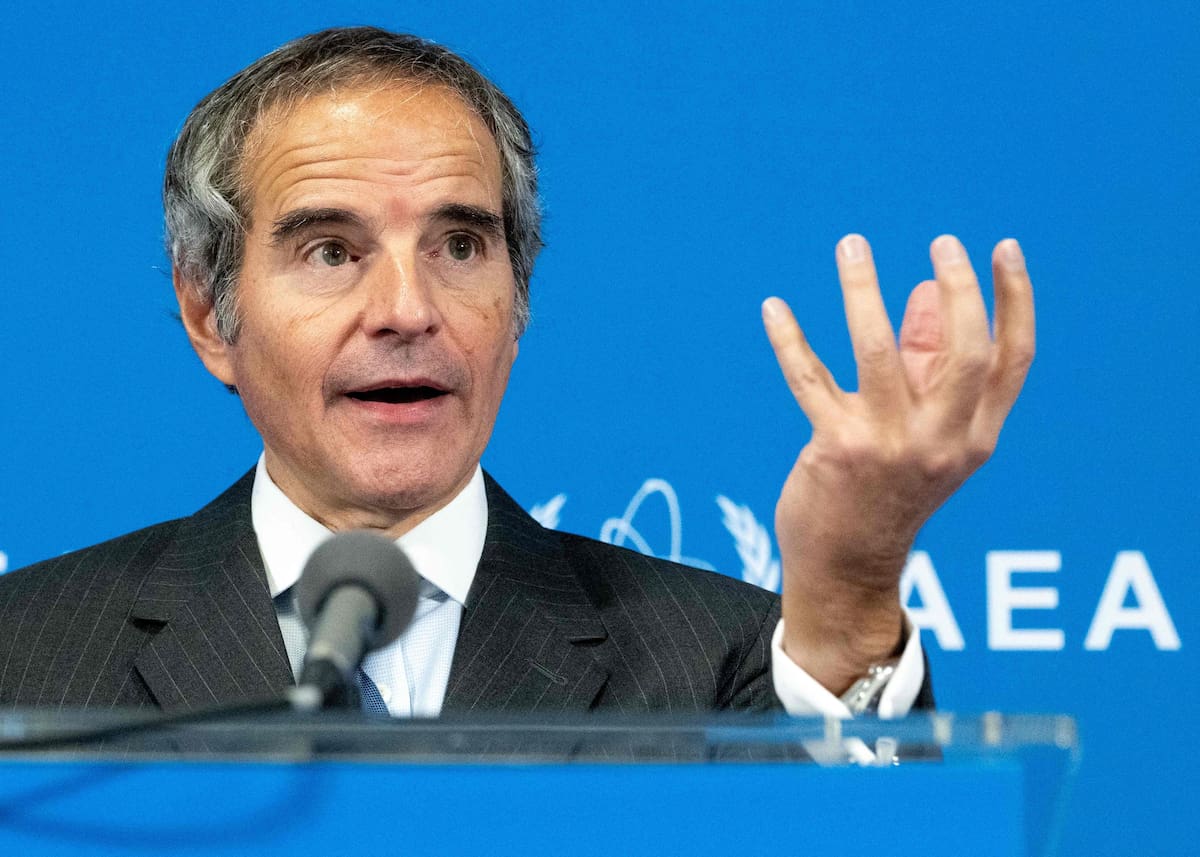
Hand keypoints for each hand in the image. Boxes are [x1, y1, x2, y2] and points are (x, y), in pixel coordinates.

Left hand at [762, 234, 1034, 692]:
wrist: (847, 566)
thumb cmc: (886, 487)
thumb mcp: (923, 433)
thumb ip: (926, 362)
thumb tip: (925, 290)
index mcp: (974, 436)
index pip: (1012, 360)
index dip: (1015, 299)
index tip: (1003, 247)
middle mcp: (940, 441)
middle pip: (965, 353)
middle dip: (960, 288)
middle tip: (940, 241)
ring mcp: (888, 446)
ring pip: (878, 352)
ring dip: (863, 290)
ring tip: (851, 245)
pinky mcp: (836, 449)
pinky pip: (809, 379)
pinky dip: (789, 339)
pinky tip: (773, 307)